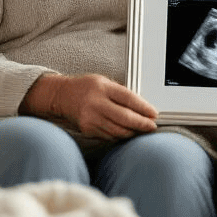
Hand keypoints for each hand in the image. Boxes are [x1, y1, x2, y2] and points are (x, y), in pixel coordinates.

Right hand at [21, 74, 157, 139]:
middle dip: (142, 123)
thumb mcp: (103, 82)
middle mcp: (96, 103)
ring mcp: (91, 118)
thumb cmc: (85, 87)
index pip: (129, 98)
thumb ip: (120, 93)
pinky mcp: (88, 129)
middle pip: (125, 117)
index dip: (144, 108)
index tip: (153, 113)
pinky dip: (120, 135)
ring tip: (141, 130)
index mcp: (102, 88)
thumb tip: (142, 107)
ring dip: (132, 132)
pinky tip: (127, 133)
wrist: (62, 95)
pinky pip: (109, 135)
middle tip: (151, 126)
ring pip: (118, 130)